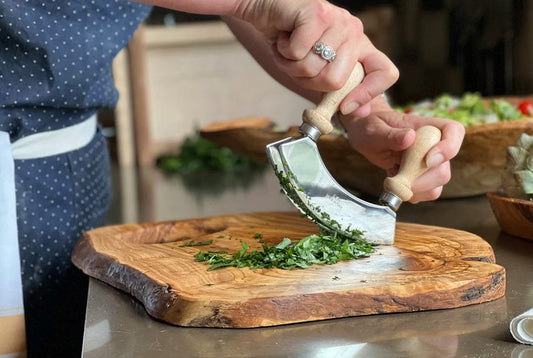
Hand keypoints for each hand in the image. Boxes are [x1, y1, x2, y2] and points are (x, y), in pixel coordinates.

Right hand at [232, 0, 398, 116]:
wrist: (266, 10)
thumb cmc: (291, 40)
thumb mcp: (316, 69)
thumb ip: (339, 89)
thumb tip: (359, 112)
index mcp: (359, 46)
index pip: (385, 72)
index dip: (368, 94)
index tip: (345, 106)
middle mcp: (353, 31)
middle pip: (336, 81)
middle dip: (307, 80)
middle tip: (298, 63)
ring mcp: (338, 20)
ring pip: (312, 68)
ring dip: (290, 65)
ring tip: (289, 49)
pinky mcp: (318, 13)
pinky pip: (298, 53)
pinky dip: (283, 51)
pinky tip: (284, 37)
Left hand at [340, 110, 464, 202]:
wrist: (367, 136)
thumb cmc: (371, 128)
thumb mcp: (374, 129)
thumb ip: (390, 135)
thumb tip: (409, 137)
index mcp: (426, 126)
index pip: (454, 131)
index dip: (449, 148)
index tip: (428, 160)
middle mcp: (434, 144)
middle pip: (443, 169)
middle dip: (420, 180)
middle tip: (397, 176)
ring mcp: (430, 163)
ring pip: (437, 185)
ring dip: (414, 189)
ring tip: (393, 177)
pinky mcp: (423, 177)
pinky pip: (427, 192)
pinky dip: (411, 194)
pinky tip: (397, 181)